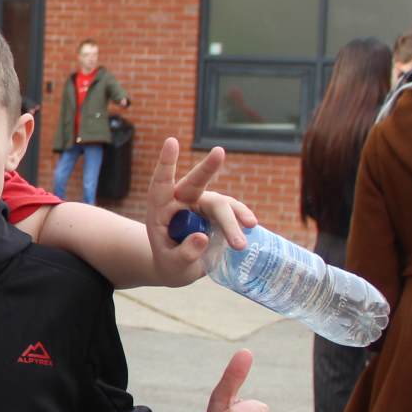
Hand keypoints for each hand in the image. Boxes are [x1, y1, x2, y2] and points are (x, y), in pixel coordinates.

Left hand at [144, 138, 258, 286]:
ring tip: (239, 245)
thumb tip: (201, 238)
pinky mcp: (218, 214)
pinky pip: (233, 211)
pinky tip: (251, 225)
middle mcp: (182, 202)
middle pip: (195, 182)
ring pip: (220, 205)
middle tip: (219, 152)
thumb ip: (183, 254)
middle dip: (207, 167)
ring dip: (232, 221)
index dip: (166, 164)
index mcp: (161, 210)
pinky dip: (242, 218)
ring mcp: (202, 206)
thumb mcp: (172, 265)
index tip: (172, 142)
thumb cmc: (170, 264)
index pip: (161, 184)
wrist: (181, 269)